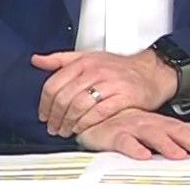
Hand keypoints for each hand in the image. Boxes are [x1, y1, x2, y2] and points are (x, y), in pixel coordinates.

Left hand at [33, 49, 175, 136]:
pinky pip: (98, 113)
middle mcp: (95, 71)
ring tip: (66, 131)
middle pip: (64, 98)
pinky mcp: (123, 97)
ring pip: (79, 106)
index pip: (54, 84)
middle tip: (53, 128)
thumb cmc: (120, 68)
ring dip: (68, 123)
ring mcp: (110, 84)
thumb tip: (37, 60)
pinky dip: (86, 123)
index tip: (44, 115)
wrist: (152, 72)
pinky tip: (82, 129)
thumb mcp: (89, 57)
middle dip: (55, 117)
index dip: (44, 104)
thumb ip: (61, 59)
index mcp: (83, 62)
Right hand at [74, 109, 189, 159]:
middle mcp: (155, 124)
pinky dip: (133, 148)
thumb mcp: (159, 135)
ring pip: (155, 135)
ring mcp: (136, 128)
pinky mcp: (115, 135)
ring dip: (168, 145)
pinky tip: (142, 156)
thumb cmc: (131, 128)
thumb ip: (179, 145)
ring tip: (179, 155)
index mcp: (168, 125)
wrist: (99, 119)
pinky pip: (125, 142)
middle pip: (181, 132)